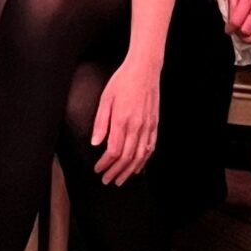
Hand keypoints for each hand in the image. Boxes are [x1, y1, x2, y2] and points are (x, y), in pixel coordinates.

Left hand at [90, 54, 163, 184]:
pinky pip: (150, 147)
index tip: (98, 169)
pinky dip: (144, 160)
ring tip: (121, 179)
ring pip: (140, 156)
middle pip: (127, 157)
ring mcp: (148, 126)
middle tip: (107, 180)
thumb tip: (96, 143)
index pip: (114, 151)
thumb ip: (101, 122)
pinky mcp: (155, 124)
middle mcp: (137, 126)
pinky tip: (138, 167)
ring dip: (130, 171)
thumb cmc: (123, 81)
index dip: (105, 164)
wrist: (145, 70)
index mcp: (122, 120)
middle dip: (116, 172)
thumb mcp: (106, 98)